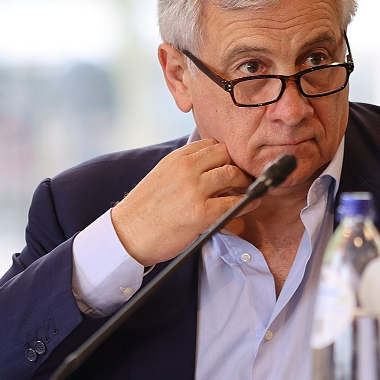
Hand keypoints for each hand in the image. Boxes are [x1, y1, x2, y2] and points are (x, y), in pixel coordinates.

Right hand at [110, 139, 257, 266]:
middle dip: (237, 165)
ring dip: (244, 182)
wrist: (128, 235)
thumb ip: (184, 168)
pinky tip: (250, 204)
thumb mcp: (162, 176)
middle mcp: (186, 169)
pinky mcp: (201, 212)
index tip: (230, 164)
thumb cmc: (144, 210)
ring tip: (247, 189)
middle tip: (243, 177)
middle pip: (225, 155)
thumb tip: (211, 168)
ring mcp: (194, 189)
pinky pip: (234, 203)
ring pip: (232, 174)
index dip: (224, 155)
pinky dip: (247, 203)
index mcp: (176, 158)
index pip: (211, 144)